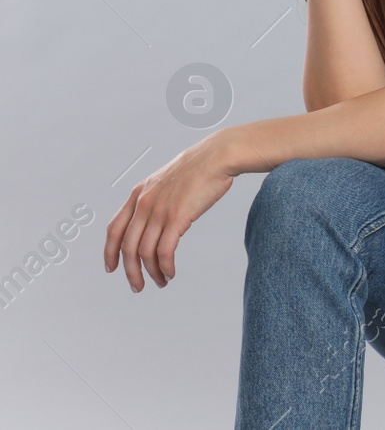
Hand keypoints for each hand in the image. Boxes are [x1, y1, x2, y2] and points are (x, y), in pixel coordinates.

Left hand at [103, 132, 238, 291]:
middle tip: (138, 286)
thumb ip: (155, 199)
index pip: (114, 229)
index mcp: (138, 194)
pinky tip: (171, 272)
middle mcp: (143, 204)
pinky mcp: (177, 217)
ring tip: (161, 281)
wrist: (217, 157)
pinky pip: (164, 251)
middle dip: (130, 272)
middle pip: (127, 247)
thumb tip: (155, 219)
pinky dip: (165, 266)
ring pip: (144, 252)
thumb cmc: (199, 167)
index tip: (111, 267)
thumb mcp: (166, 180)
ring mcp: (159, 211)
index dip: (109, 252)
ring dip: (151, 272)